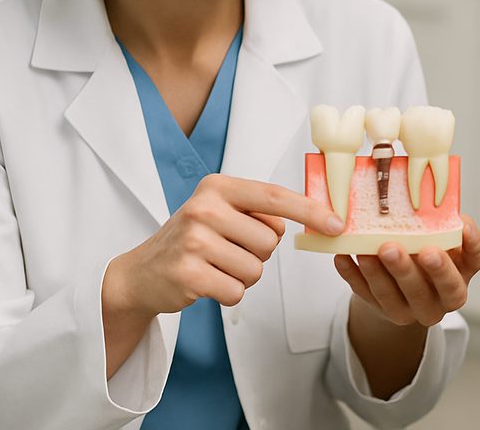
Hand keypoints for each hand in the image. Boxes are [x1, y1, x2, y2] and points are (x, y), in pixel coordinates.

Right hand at [105, 173, 343, 316]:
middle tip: (229, 251)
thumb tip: (317, 217)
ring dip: (243, 276)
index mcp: (218, 187)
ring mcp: (194, 242)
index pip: (275, 197)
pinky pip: (236, 291)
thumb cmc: (194, 239)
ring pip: (255, 270)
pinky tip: (206, 282)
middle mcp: (204, 209)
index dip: (310, 211)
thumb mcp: (221, 211)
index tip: (337, 224)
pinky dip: (228, 293)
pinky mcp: (188, 275)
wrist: (142, 272)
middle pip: (269, 242)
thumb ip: (260, 211)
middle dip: (258, 254)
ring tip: (216, 266)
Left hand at [333, 215, 479, 326]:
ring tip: (366, 252)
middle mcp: (444, 298)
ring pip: (398, 297)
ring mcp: (415, 310)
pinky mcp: (386, 312)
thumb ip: (434, 223)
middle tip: (393, 248)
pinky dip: (354, 278)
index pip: (476, 259)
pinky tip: (344, 259)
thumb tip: (423, 192)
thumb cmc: (422, 251)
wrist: (401, 286)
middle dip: (414, 268)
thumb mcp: (434, 239)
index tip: (462, 224)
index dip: (472, 243)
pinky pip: (368, 297)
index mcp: (463, 272)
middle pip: (437, 287)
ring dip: (379, 274)